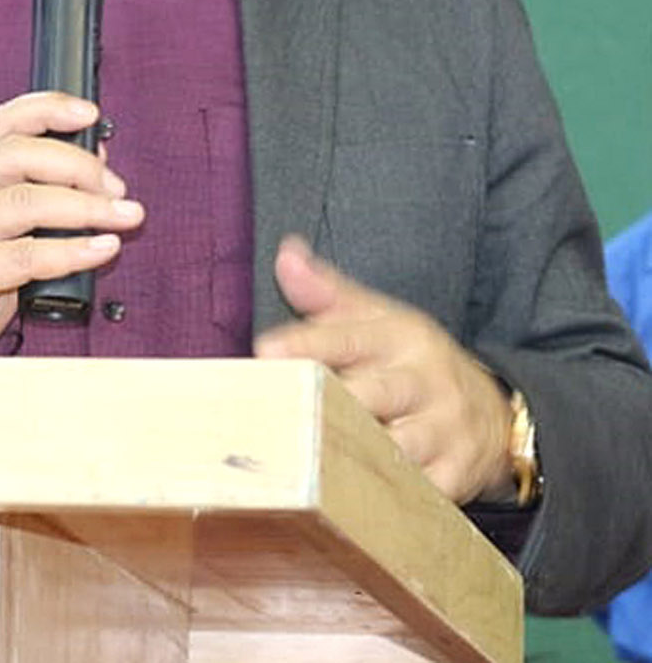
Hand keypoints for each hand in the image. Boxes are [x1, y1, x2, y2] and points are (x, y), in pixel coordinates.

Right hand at [0, 92, 143, 354]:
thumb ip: (30, 195)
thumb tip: (93, 163)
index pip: (0, 123)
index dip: (48, 109)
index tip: (89, 113)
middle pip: (18, 155)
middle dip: (78, 166)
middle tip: (116, 187)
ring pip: (27, 201)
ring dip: (87, 208)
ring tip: (124, 216)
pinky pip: (27, 255)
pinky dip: (74, 250)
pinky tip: (101, 249)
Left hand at [254, 236, 512, 503]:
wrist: (493, 412)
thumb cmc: (410, 361)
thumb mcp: (376, 318)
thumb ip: (326, 292)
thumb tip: (286, 253)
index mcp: (399, 336)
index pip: (348, 337)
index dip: (307, 344)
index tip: (265, 350)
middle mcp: (424, 381)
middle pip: (374, 394)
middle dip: (330, 404)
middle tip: (281, 414)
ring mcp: (443, 431)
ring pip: (397, 448)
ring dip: (354, 457)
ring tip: (305, 464)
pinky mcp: (456, 477)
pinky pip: (419, 495)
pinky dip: (387, 501)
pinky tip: (347, 506)